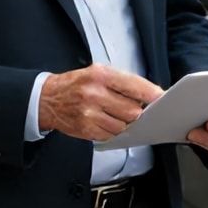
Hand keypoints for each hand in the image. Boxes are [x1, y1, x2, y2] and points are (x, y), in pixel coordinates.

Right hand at [39, 64, 163, 141]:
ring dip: (124, 122)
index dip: (151, 93)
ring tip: (113, 113)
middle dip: (136, 110)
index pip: (134, 85)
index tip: (161, 98)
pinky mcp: (86, 129)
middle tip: (131, 107)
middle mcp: (95, 94)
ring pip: (123, 125)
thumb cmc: (75, 84)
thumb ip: (121, 82)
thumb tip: (147, 94)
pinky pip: (111, 135)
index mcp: (100, 75)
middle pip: (133, 110)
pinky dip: (112, 130)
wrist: (47, 99)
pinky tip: (104, 121)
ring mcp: (90, 113)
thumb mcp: (96, 72)